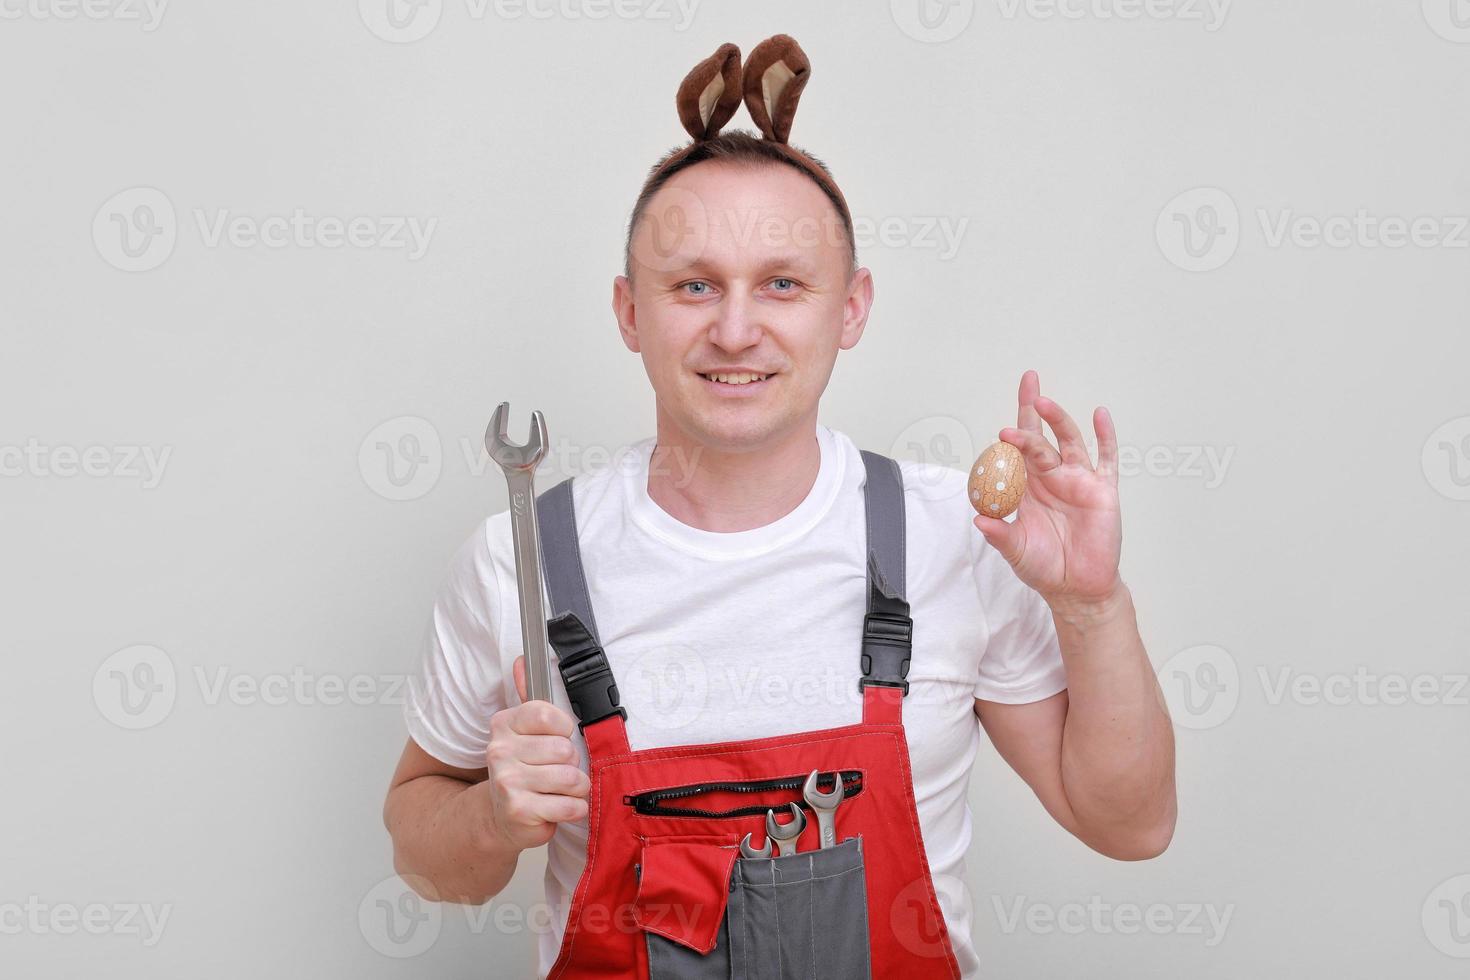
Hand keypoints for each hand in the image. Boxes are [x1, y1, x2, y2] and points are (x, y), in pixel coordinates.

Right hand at [482, 656, 589, 850]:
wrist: (501, 817)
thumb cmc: (522, 769)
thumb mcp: (523, 731)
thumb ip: (526, 695)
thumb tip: (522, 660)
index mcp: (504, 725)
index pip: (548, 715)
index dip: (563, 728)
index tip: (558, 737)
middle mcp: (500, 751)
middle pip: (565, 749)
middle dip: (571, 764)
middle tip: (555, 771)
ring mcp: (508, 782)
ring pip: (571, 778)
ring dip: (575, 788)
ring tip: (559, 790)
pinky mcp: (520, 811)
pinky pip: (571, 805)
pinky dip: (574, 809)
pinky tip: (557, 807)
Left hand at [972, 370, 1122, 610]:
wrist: (1077, 587)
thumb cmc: (1044, 566)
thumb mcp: (1016, 550)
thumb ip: (1000, 534)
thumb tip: (978, 519)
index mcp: (1028, 487)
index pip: (1017, 452)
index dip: (1011, 434)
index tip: (1000, 427)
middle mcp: (1052, 477)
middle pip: (1041, 436)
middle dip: (1033, 409)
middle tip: (1028, 384)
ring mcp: (1079, 480)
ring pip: (1068, 441)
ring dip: (1058, 420)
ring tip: (1044, 403)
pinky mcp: (1103, 490)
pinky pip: (1106, 458)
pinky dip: (1105, 436)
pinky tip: (1100, 415)